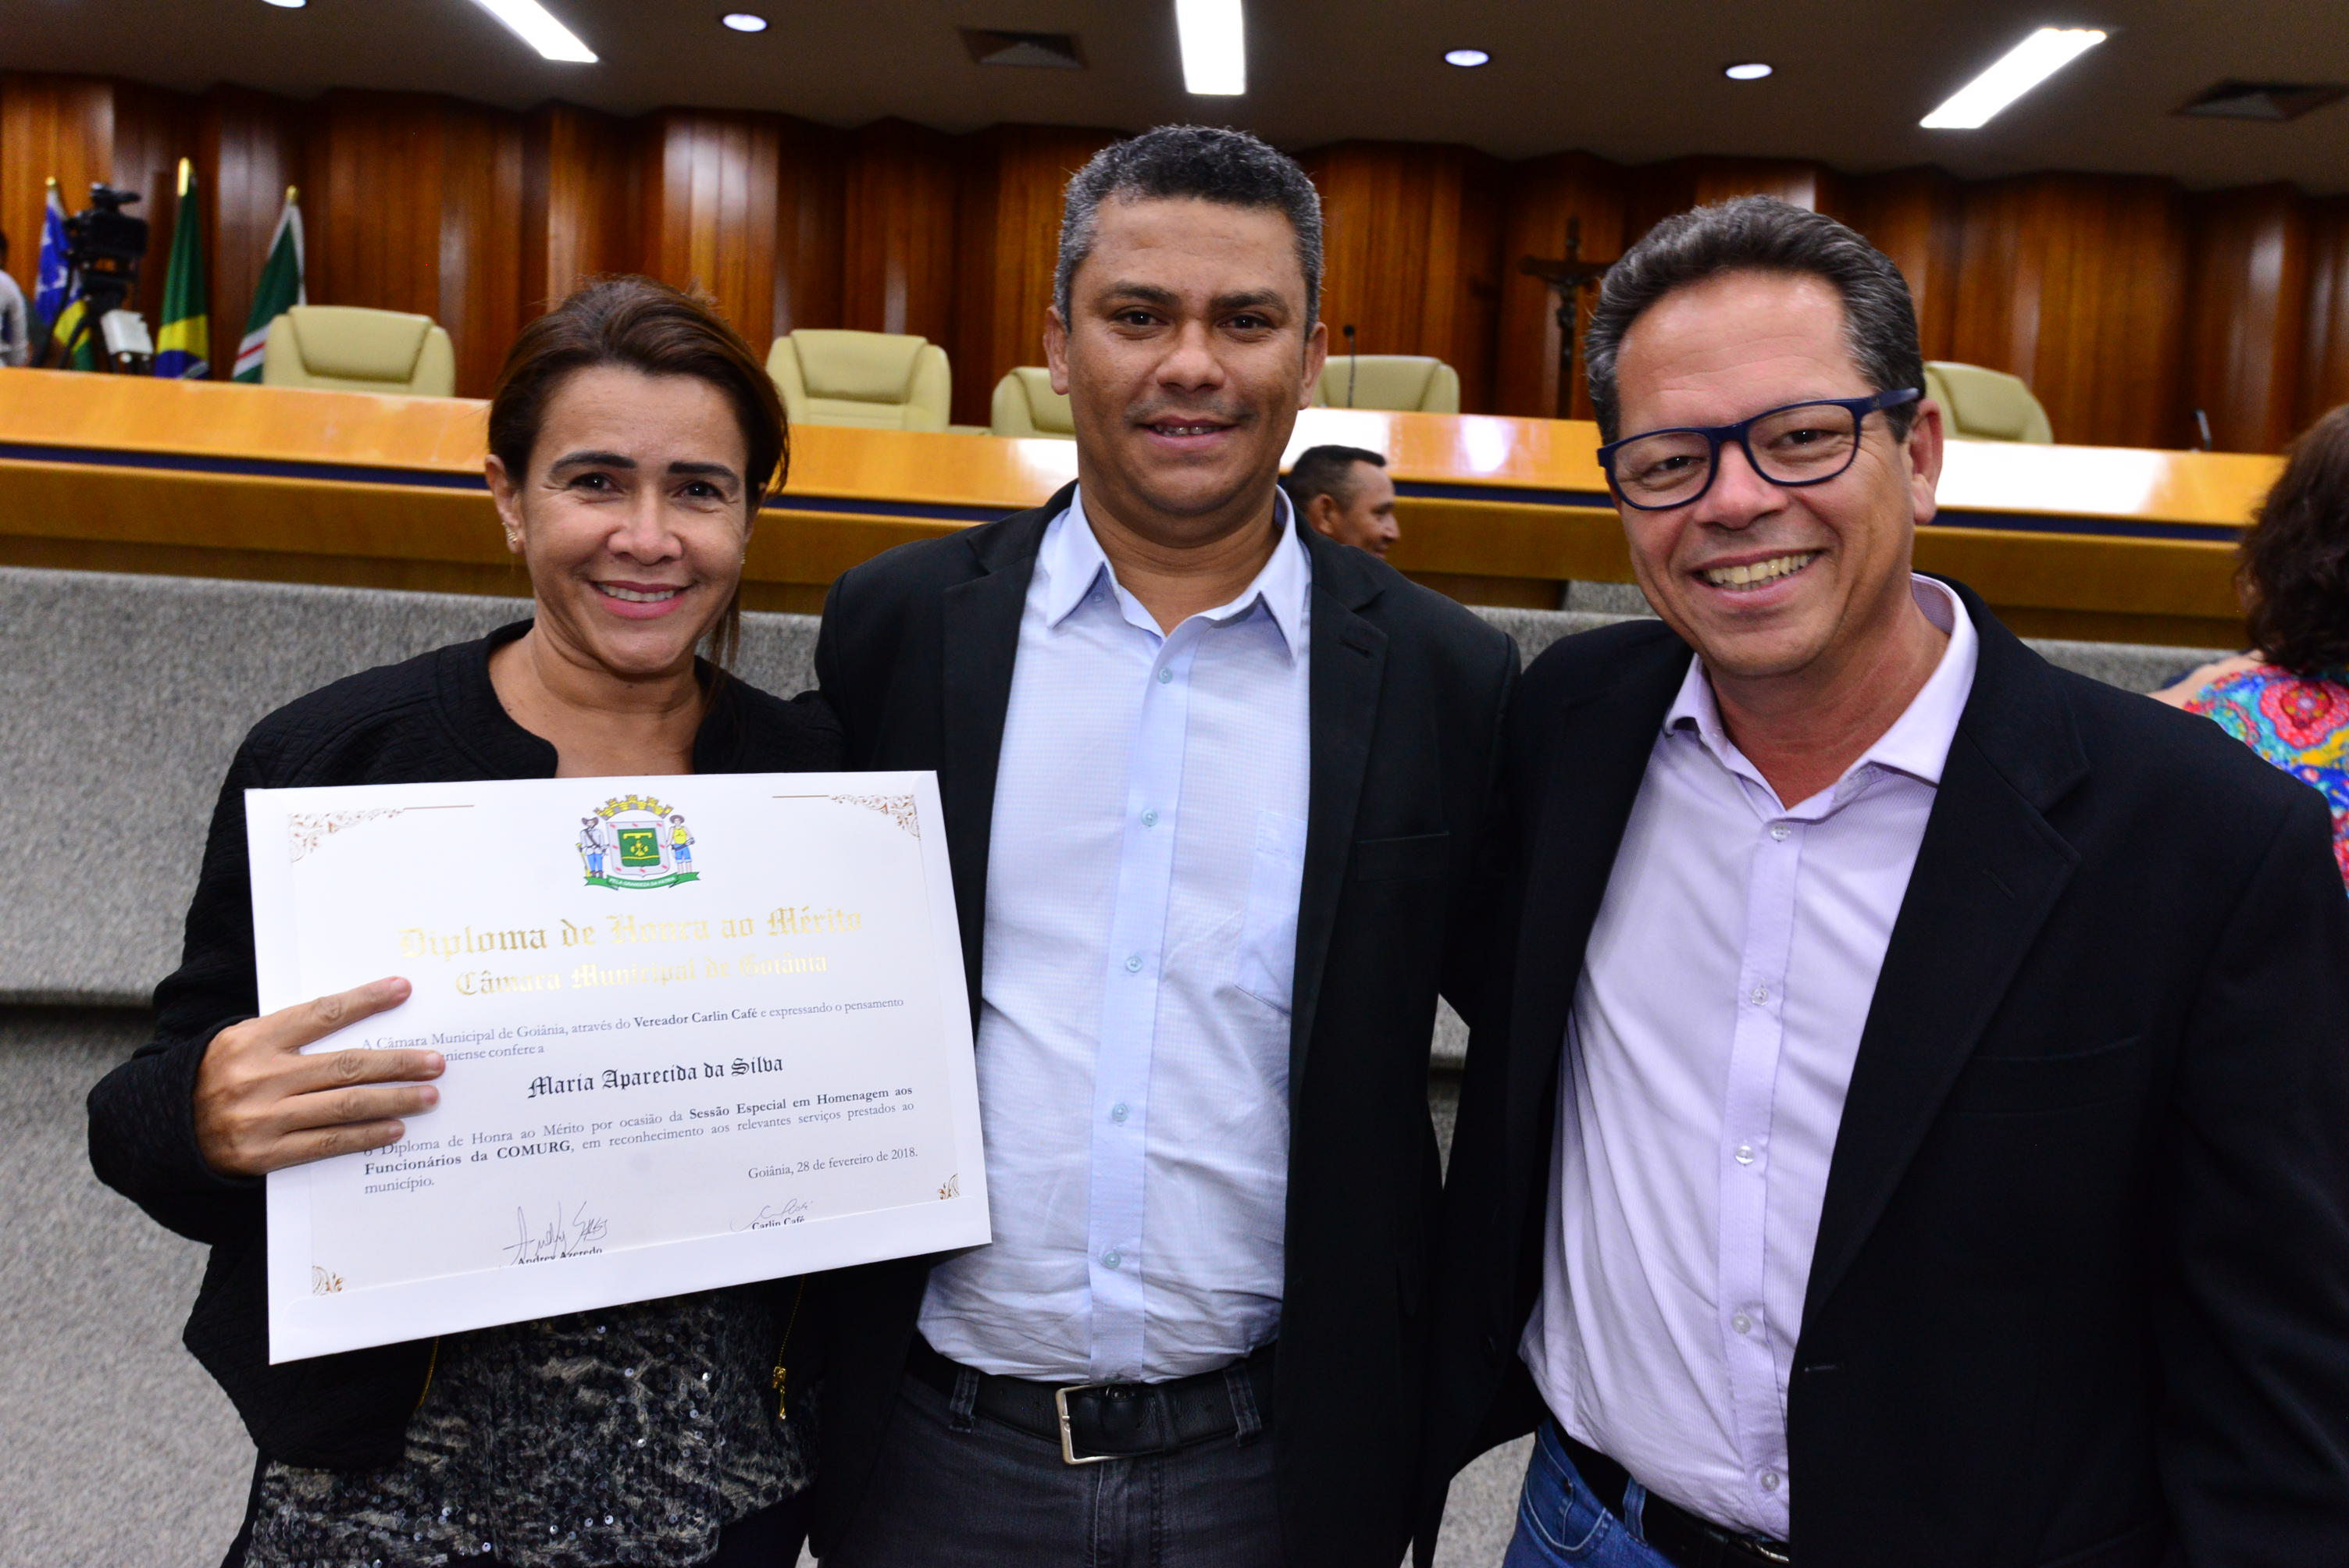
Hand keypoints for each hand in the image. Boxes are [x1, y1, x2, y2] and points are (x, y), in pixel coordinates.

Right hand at [193, 977, 442, 1177]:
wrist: (162, 1129)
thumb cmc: (217, 1076)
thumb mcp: (243, 1042)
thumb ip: (291, 1034)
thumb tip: (359, 1020)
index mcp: (255, 1039)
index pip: (321, 1014)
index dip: (365, 1000)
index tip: (403, 989)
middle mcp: (260, 1076)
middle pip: (345, 1066)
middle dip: (397, 1063)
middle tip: (436, 1061)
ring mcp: (262, 1117)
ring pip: (343, 1106)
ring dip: (393, 1100)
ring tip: (428, 1096)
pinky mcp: (263, 1154)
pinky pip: (326, 1143)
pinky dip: (364, 1136)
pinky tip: (394, 1130)